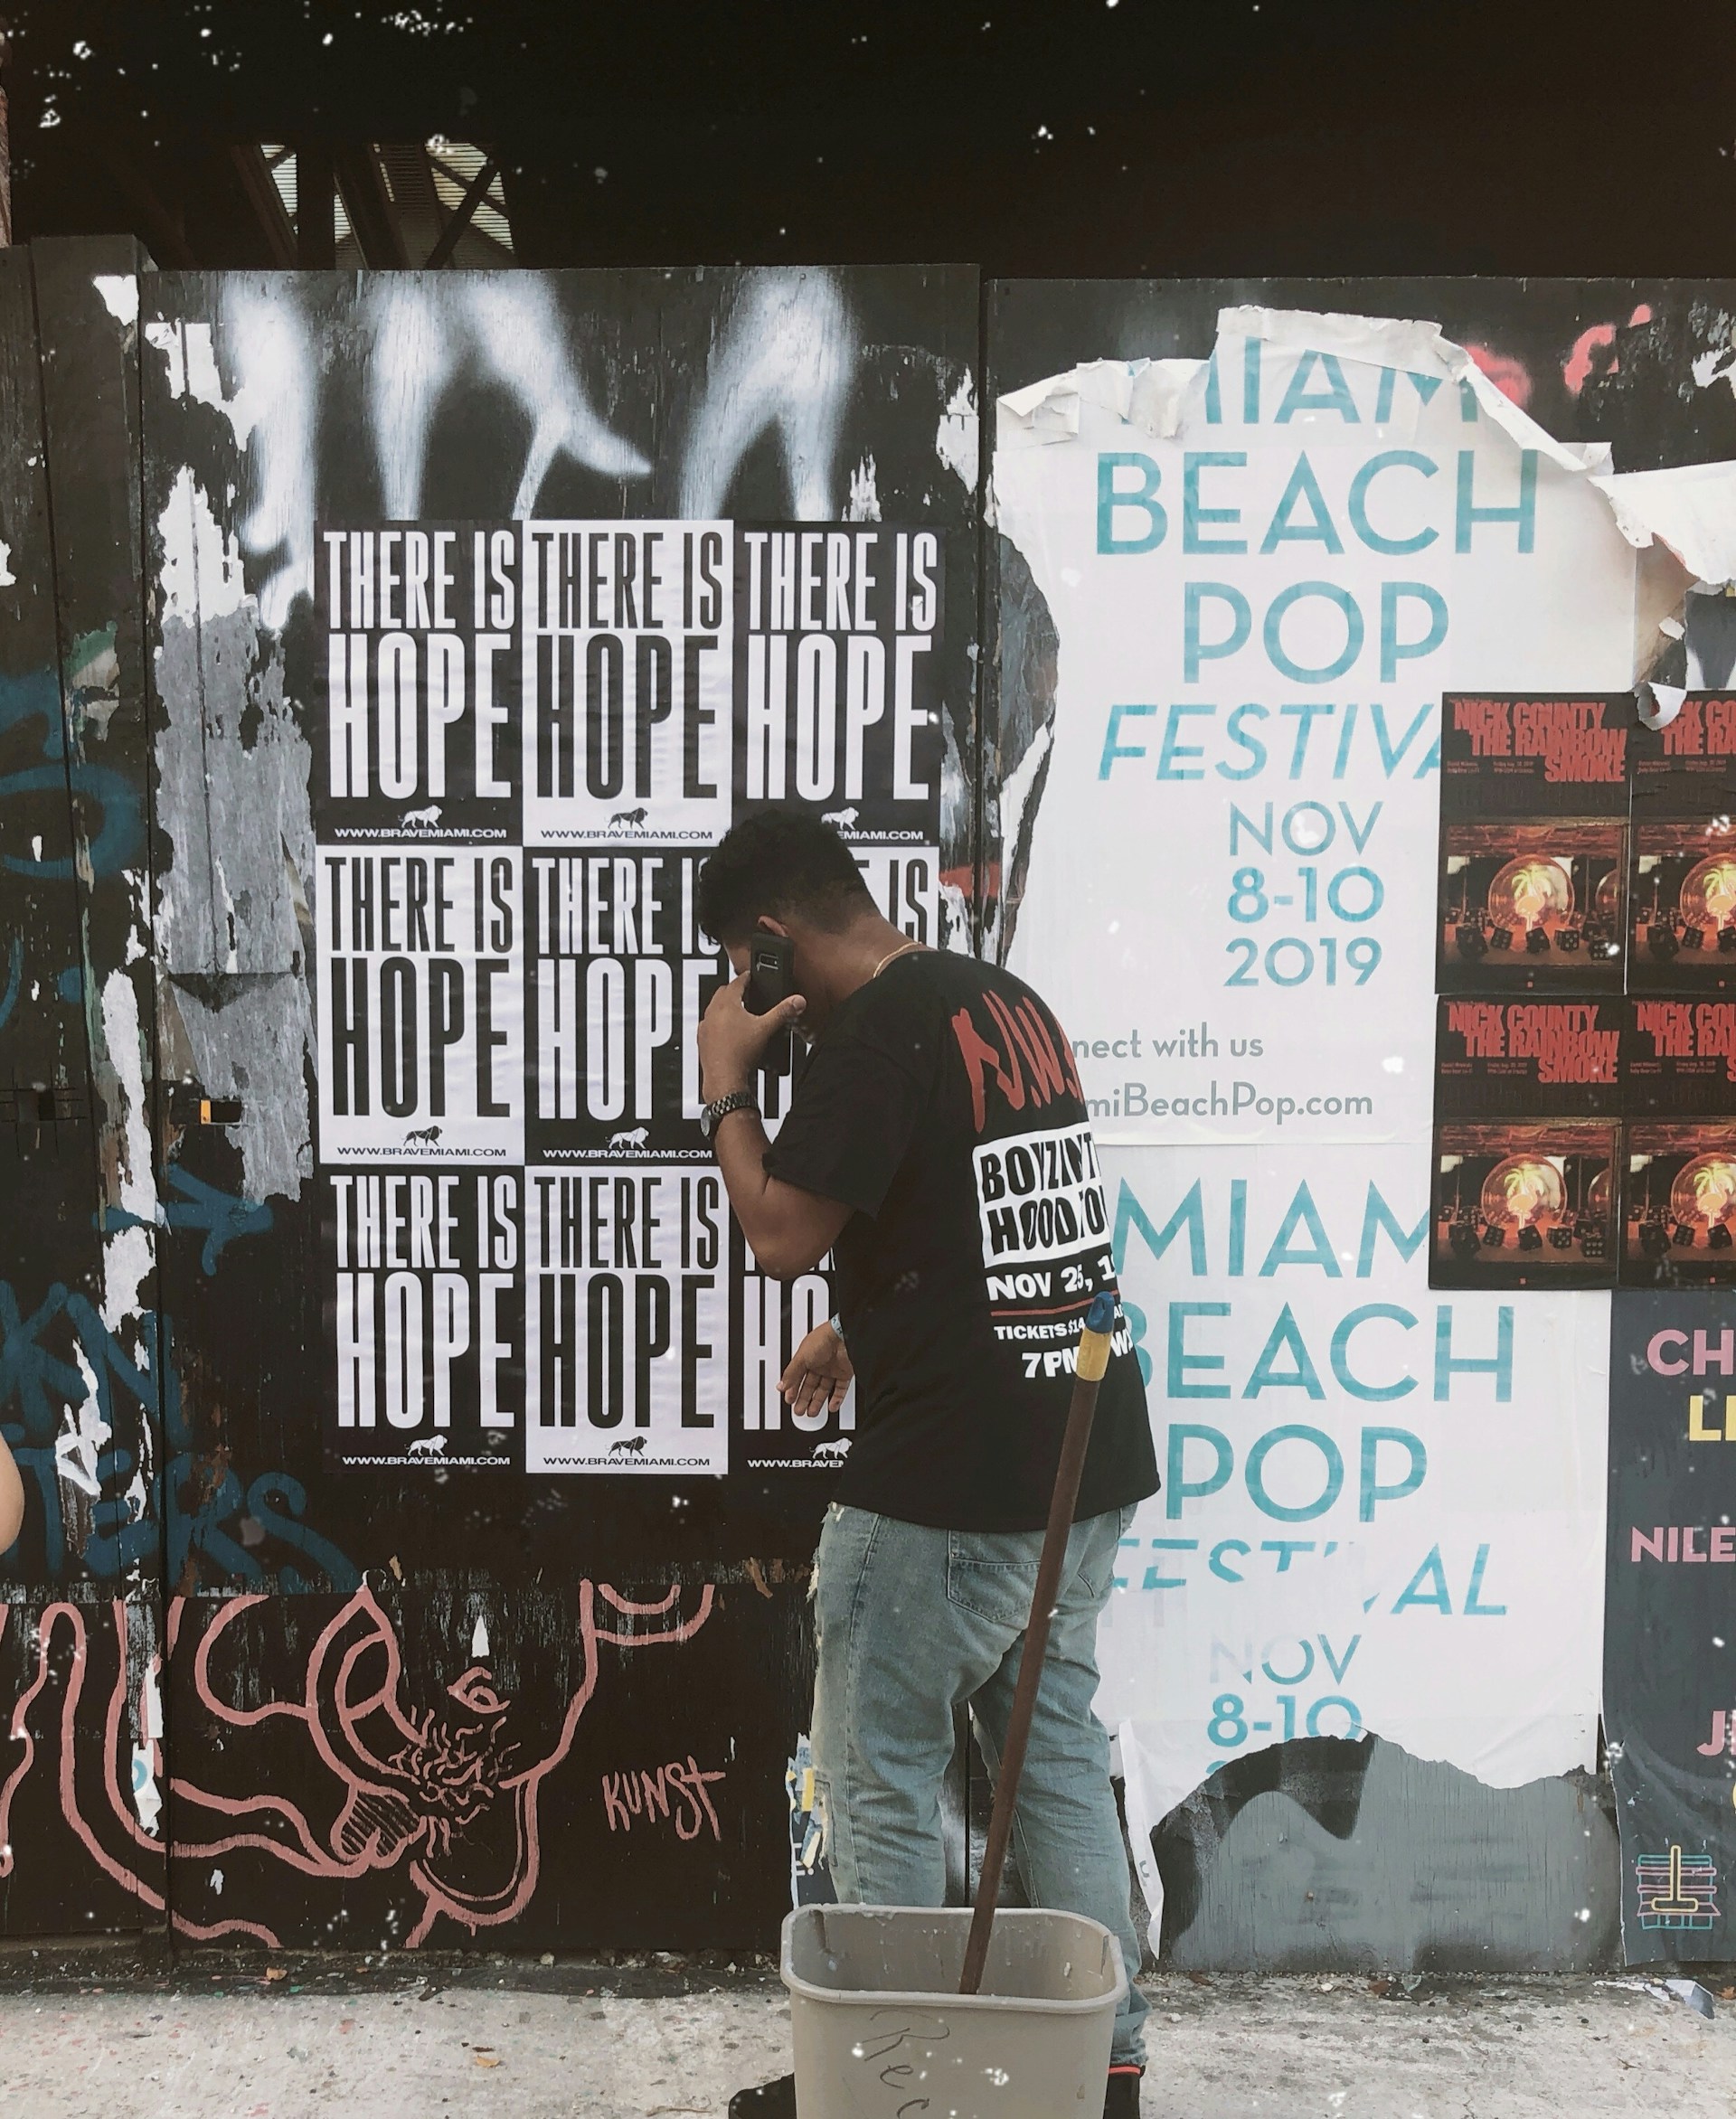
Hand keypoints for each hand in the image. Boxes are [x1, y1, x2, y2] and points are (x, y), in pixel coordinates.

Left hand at [697, 972, 805, 1102]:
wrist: (725, 1079)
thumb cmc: (740, 1054)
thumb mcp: (767, 1029)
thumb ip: (783, 1012)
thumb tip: (797, 1001)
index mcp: (726, 1004)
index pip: (736, 982)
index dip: (746, 978)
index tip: (750, 976)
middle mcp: (712, 1012)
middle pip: (722, 992)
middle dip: (734, 990)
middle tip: (745, 992)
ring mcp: (705, 1026)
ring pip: (713, 1008)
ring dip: (724, 1007)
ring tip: (738, 1012)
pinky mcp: (702, 1040)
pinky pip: (709, 1025)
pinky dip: (718, 1024)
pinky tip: (728, 1033)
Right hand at [780, 1319, 852, 1418]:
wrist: (845, 1337)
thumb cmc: (824, 1340)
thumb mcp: (801, 1357)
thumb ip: (791, 1373)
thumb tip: (781, 1385)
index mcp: (807, 1358)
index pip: (798, 1377)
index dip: (793, 1389)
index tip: (790, 1399)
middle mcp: (820, 1364)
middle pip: (810, 1385)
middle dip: (803, 1399)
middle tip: (799, 1410)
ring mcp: (833, 1369)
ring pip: (824, 1390)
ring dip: (817, 1402)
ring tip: (812, 1413)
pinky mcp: (845, 1374)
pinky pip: (840, 1390)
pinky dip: (836, 1400)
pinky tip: (831, 1407)